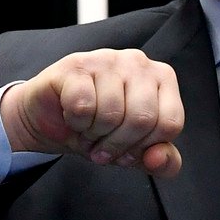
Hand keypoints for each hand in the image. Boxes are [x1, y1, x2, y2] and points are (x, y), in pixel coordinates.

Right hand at [0, 48, 184, 176]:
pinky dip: (76, 122)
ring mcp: (107, 59)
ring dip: (94, 133)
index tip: (126, 150)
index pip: (170, 123)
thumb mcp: (135, 151)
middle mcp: (138, 61)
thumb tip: (158, 158)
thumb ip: (162, 161)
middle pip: (142, 119)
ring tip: (88, 128)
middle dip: (118, 144)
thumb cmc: (97, 128)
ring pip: (111, 113)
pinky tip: (72, 115)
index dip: (144, 147)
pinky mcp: (76, 64)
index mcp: (161, 78)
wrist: (49, 119)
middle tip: (102, 144)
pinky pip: (83, 106)